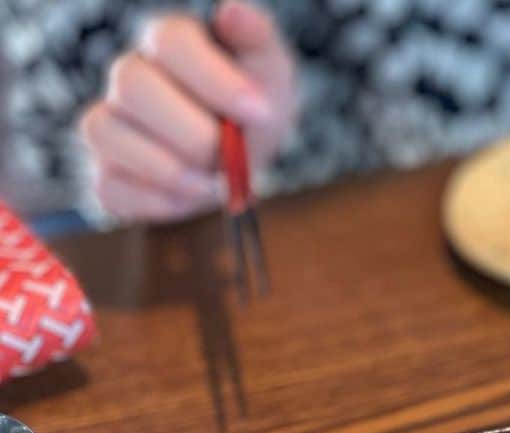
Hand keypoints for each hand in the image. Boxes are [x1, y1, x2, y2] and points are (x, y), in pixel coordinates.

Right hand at [79, 1, 295, 222]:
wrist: (244, 161)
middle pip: (131, 84)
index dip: (216, 79)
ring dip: (172, 169)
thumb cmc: (254, 111)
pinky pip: (109, 188)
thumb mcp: (270, 72)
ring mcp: (112, 125)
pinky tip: (191, 198)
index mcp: (169, 44)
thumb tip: (232, 12)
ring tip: (214, 182)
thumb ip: (257, 39)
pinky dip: (156, 202)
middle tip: (230, 157)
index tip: (262, 111)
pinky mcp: (109, 176)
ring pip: (105, 131)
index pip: (170, 40)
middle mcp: (129, 77)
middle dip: (194, 133)